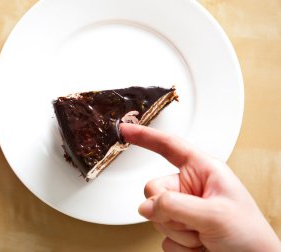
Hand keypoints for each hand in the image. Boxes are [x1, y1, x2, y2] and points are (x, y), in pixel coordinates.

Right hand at [120, 123, 280, 251]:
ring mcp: (183, 210)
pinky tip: (199, 245)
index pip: (168, 146)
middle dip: (168, 210)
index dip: (146, 136)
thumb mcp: (214, 214)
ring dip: (177, 230)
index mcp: (202, 171)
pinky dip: (179, 244)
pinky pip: (162, 236)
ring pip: (155, 215)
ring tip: (202, 235)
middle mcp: (190, 188)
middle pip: (153, 189)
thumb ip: (175, 205)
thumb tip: (147, 205)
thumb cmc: (248, 235)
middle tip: (192, 222)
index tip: (126, 130)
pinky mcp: (179, 230)